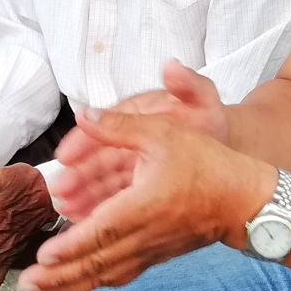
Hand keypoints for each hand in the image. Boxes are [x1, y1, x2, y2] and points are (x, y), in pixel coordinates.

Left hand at [22, 107, 267, 290]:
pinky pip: (117, 276)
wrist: (244, 201)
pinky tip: (72, 287)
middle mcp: (144, 236)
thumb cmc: (208, 166)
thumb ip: (119, 125)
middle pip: (96, 263)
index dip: (72, 246)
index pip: (102, 231)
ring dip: (69, 287)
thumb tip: (83, 113)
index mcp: (144, 206)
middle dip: (58, 277)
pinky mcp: (154, 258)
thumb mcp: (164, 133)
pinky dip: (90, 284)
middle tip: (26, 286)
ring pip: (103, 276)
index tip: (45, 257)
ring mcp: (149, 252)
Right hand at [49, 61, 227, 219]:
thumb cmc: (211, 118)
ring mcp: (134, 161)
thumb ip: (188, 84)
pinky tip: (88, 223)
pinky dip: (103, 207)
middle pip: (99, 156)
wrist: (229, 145)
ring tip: (69, 211)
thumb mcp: (203, 100)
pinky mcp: (140, 182)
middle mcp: (131, 137)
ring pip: (105, 179)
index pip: (104, 123)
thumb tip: (171, 66)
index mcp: (138, 113)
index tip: (66, 156)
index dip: (83, 140)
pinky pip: (118, 196)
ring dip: (86, 195)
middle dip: (79, 174)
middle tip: (61, 191)